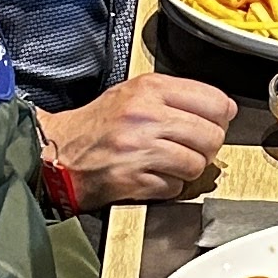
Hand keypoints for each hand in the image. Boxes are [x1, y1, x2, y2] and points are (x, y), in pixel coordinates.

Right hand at [38, 73, 235, 205]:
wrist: (56, 153)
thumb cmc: (95, 125)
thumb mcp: (132, 93)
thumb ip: (175, 96)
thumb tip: (221, 108)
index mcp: (150, 89)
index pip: (215, 102)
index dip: (220, 117)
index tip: (214, 123)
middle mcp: (147, 116)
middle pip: (212, 136)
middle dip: (207, 148)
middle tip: (192, 148)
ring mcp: (140, 149)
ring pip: (197, 165)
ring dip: (188, 169)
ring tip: (170, 164)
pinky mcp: (134, 179)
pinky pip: (175, 188)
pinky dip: (169, 187)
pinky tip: (152, 176)